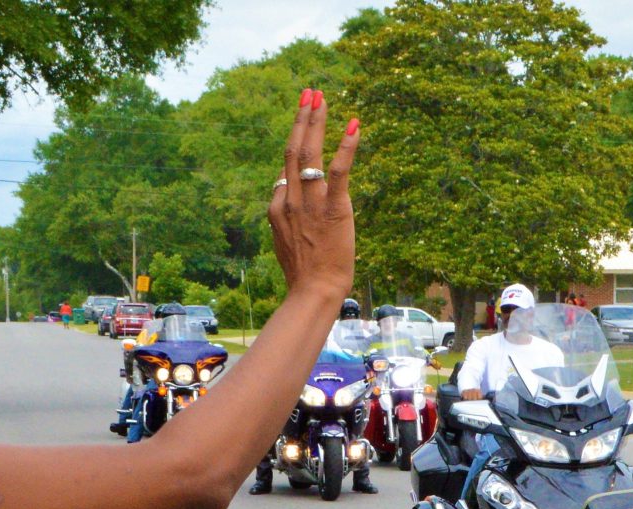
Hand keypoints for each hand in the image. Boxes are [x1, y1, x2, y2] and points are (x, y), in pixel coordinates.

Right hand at [267, 89, 357, 300]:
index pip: (286, 170)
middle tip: (308, 93)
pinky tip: (354, 125)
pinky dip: (347, 146)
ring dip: (316, 120)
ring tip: (320, 97)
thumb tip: (287, 205)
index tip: (303, 123)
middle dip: (300, 118)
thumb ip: (286, 219)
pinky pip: (339, 170)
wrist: (313, 291)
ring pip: (310, 152)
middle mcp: (290, 199)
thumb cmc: (304, 274)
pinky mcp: (334, 209)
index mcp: (278, 207)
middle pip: (293, 149)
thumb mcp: (286, 242)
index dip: (296, 143)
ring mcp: (310, 203)